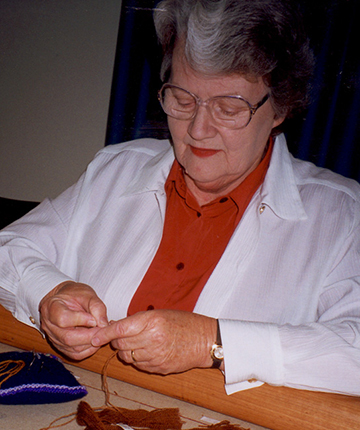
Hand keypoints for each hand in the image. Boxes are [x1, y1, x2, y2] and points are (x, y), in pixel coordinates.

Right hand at [39, 281, 107, 359]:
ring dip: (91, 343)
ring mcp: (53, 337)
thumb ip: (97, 307)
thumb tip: (103, 325)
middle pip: (68, 338)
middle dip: (90, 336)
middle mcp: (49, 325)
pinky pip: (75, 354)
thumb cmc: (76, 295)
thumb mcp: (88, 294)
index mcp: (51, 307)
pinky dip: (89, 350)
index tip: (94, 318)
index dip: (81, 320)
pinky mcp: (61, 347)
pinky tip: (96, 340)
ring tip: (101, 333)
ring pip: (72, 348)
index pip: (62, 318)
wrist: (66, 299)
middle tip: (103, 330)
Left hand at [92, 309, 217, 373]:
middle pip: (120, 344)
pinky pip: (138, 365)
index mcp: (152, 321)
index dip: (104, 333)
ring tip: (140, 341)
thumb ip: (138, 320)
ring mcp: (155, 356)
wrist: (204, 340)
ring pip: (127, 356)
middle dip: (117, 340)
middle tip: (124, 333)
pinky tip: (148, 350)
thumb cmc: (183, 322)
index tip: (94, 336)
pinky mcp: (158, 368)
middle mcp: (152, 339)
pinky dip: (137, 358)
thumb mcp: (160, 314)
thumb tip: (116, 327)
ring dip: (127, 350)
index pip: (120, 329)